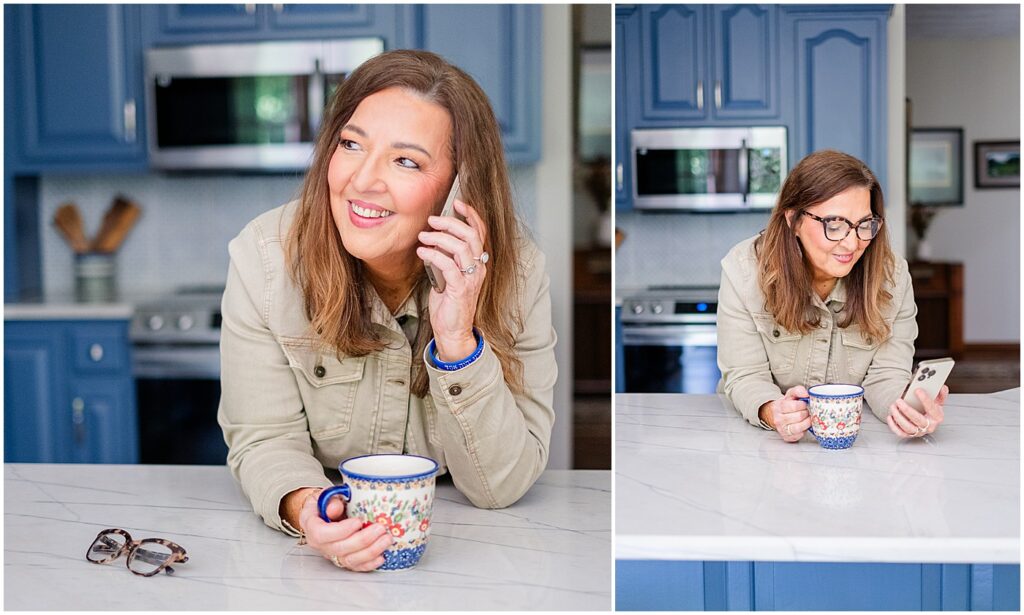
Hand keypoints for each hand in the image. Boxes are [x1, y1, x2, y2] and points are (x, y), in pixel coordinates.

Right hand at [296, 488, 391, 571]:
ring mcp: (332, 555)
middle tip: (380, 528)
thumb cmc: (326, 504)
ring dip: (370, 551)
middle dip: (363, 540)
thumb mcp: (325, 495)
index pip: (322, 534)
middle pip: (340, 549)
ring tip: (386, 539)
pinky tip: (382, 556)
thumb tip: (335, 508)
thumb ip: (330, 500)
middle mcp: (321, 545)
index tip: (358, 522)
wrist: (323, 513)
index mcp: (313, 527)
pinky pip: (356, 567)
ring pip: (350, 560)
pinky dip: (370, 563)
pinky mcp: (343, 560)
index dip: (341, 530)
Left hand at [416, 199, 487, 361]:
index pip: (479, 233)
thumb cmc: (449, 304)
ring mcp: (470, 279)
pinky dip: (434, 254)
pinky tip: (422, 252)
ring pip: (460, 248)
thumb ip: (446, 258)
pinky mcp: (460, 288)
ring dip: (439, 238)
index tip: (457, 203)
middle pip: (470, 236)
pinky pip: (448, 265)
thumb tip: (434, 240)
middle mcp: (478, 268)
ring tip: (424, 236)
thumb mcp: (448, 276)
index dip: (471, 215)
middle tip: (433, 220)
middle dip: (451, 223)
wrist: (453, 331)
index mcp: (477, 263)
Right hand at [764, 386, 810, 442]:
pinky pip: (799, 435)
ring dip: (807, 422)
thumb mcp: (790, 395)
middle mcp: (778, 419)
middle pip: (799, 416)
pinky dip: (804, 431)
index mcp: (778, 407)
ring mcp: (782, 429)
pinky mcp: (787, 437)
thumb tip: (806, 394)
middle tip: (806, 411)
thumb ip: (798, 391)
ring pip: (799, 427)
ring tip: (807, 418)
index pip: (794, 406)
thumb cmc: (786, 405)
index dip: (803, 405)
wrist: (775, 416)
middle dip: (806, 413)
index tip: (804, 404)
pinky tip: (803, 426)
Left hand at [887, 385, 947, 438]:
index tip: (917, 390)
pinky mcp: (909, 434)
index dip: (925, 399)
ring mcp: (919, 431)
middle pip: (919, 420)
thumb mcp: (937, 401)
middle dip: (907, 410)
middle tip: (899, 400)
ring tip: (893, 406)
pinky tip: (890, 416)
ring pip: (908, 427)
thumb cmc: (930, 409)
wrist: (925, 418)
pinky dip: (894, 426)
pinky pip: (900, 433)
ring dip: (898, 417)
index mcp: (937, 417)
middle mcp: (929, 426)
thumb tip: (942, 388)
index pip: (932, 409)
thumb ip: (940, 394)